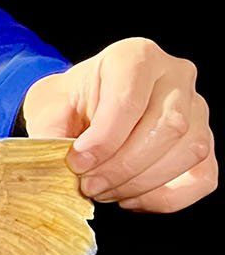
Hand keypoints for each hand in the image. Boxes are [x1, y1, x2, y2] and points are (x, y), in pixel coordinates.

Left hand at [21, 38, 215, 212]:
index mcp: (135, 56)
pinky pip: (203, 177)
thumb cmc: (69, 103)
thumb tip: (55, 166)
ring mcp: (198, 109)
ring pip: (189, 152)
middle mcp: (175, 76)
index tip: (78, 163)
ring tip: (104, 191)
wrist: (82, 106)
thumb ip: (51, 131)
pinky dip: (167, 197)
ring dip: (143, 183)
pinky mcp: (206, 142)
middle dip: (123, 167)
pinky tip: (131, 198)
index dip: (104, 139)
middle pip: (168, 127)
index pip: (130, 100)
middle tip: (89, 185)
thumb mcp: (49, 108)